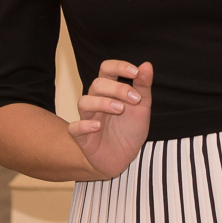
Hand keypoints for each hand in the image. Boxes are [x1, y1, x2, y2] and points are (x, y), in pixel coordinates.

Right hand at [68, 60, 152, 179]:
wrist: (125, 157)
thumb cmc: (130, 128)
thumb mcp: (142, 106)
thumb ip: (143, 86)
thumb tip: (147, 65)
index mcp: (109, 90)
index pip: (107, 69)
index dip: (119, 66)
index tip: (136, 72)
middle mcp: (96, 101)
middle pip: (97, 84)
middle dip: (117, 88)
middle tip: (134, 99)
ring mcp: (87, 118)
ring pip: (84, 102)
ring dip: (102, 103)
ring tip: (120, 109)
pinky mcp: (82, 137)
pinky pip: (74, 127)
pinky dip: (84, 125)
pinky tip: (98, 126)